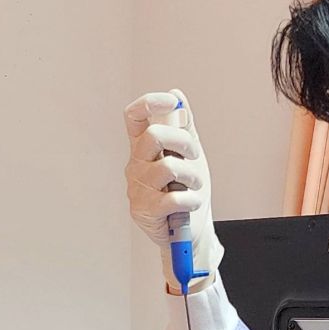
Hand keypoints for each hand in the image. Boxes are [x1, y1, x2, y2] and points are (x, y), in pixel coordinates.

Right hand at [124, 90, 224, 290]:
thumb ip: (183, 127)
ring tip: (194, 187)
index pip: (134, 116)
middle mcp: (135, 165)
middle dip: (184, 143)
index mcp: (143, 148)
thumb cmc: (188, 193)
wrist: (191, 233)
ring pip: (168, 167)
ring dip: (193, 176)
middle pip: (153, 136)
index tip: (171, 104)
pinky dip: (190, 200)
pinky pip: (173, 197)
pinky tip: (191, 204)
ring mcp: (137, 188)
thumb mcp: (189, 156)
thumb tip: (177, 96)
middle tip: (194, 157)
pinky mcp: (144, 211)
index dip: (150, 103)